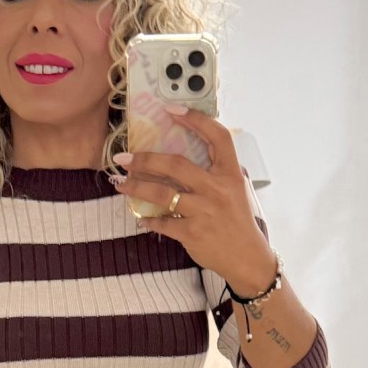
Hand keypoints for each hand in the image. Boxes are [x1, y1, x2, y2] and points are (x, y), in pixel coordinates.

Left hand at [113, 108, 275, 292]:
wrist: (247, 257)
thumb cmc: (238, 221)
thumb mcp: (237, 189)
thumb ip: (217, 171)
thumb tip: (187, 152)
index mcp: (230, 174)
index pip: (216, 136)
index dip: (194, 119)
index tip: (171, 109)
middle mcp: (216, 189)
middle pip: (176, 165)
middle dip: (145, 160)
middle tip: (124, 158)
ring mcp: (203, 212)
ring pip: (162, 194)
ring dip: (137, 187)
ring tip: (120, 184)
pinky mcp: (192, 233)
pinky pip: (163, 223)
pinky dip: (149, 219)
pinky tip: (141, 216)